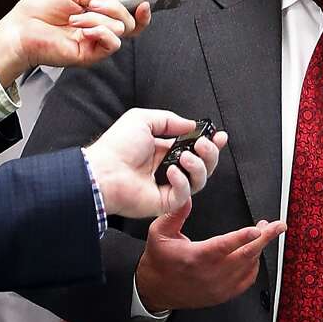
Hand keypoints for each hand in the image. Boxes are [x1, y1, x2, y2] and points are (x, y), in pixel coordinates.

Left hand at [0, 0, 152, 87]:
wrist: (22, 28)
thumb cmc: (40, 11)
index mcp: (97, 16)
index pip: (127, 17)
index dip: (140, 10)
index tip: (145, 2)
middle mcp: (99, 31)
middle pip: (129, 22)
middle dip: (114, 8)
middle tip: (94, 5)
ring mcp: (95, 44)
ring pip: (119, 29)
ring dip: (97, 18)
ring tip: (75, 20)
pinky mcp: (91, 55)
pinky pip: (112, 43)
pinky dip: (100, 31)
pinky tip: (83, 30)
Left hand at [83, 110, 222, 217]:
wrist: (102, 171)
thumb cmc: (117, 146)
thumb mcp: (143, 119)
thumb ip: (170, 120)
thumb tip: (191, 125)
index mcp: (164, 150)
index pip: (195, 148)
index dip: (211, 143)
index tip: (220, 136)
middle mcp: (169, 168)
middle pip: (203, 165)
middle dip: (210, 154)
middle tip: (203, 144)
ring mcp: (167, 186)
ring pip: (199, 180)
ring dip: (198, 166)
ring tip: (185, 156)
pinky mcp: (165, 202)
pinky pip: (184, 194)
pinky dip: (182, 181)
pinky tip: (171, 171)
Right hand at [135, 196, 286, 311]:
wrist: (155, 289)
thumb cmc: (158, 259)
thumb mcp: (159, 232)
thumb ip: (175, 213)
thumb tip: (187, 195)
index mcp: (195, 257)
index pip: (223, 246)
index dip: (241, 237)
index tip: (257, 230)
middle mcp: (210, 274)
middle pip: (245, 255)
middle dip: (265, 239)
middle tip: (279, 226)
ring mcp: (218, 287)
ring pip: (249, 266)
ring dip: (259, 248)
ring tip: (264, 232)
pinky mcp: (223, 294)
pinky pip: (247, 280)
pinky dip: (254, 265)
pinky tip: (255, 252)